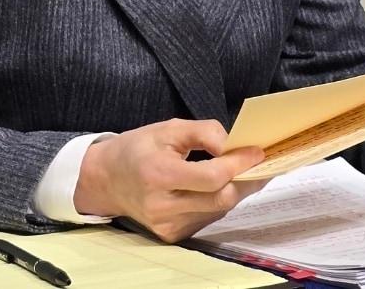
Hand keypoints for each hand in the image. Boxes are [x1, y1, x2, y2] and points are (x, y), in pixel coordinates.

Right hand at [73, 118, 267, 241]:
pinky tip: (217, 186)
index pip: (211, 177)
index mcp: (158, 175)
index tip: (258, 151)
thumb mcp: (168, 129)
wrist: (106, 180)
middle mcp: (162, 206)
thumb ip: (204, 132)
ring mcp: (167, 225)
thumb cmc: (138, 149)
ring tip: (241, 170)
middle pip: (221, 199)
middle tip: (258, 162)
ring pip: (217, 210)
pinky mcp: (172, 235)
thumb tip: (234, 145)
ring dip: (234, 190)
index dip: (239, 164)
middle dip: (245, 179)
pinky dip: (218, 201)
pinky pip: (207, 218)